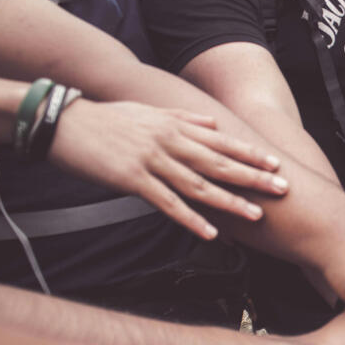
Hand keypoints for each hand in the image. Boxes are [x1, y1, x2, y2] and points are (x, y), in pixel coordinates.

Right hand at [49, 99, 287, 239]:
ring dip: (229, 202)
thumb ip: (183, 116)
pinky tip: (210, 233)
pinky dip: (190, 218)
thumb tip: (213, 121)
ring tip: (255, 216)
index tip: (276, 163)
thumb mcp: (149, 111)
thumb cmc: (106, 118)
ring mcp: (152, 160)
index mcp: (176, 126)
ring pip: (199, 185)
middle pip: (219, 163)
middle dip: (253, 177)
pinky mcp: (132, 179)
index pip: (222, 141)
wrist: (63, 121)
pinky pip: (167, 203)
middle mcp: (170, 142)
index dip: (250, 153)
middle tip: (282, 190)